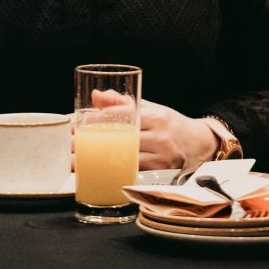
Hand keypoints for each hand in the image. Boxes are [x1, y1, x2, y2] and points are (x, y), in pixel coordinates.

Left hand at [73, 91, 214, 170]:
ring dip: (97, 160)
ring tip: (74, 162)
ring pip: (123, 157)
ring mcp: (161, 156)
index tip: (75, 124)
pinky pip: (132, 171)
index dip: (97, 119)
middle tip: (68, 145)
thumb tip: (96, 95)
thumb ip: (123, 102)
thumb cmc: (169, 123)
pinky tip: (96, 173)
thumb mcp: (150, 107)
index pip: (122, 115)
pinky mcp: (160, 172)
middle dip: (92, 142)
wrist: (199, 144)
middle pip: (120, 138)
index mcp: (155, 115)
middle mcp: (159, 136)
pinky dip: (113, 171)